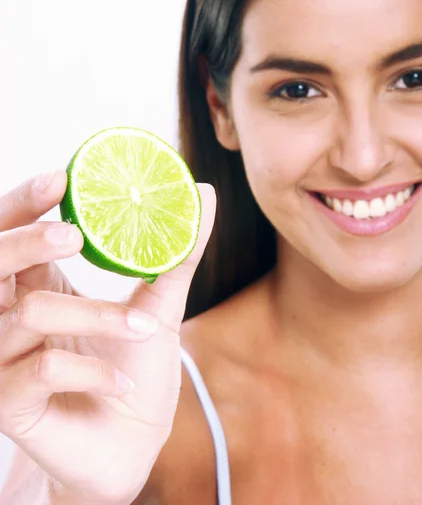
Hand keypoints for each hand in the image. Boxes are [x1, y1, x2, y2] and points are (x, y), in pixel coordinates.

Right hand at [0, 171, 215, 504]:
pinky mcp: (8, 402)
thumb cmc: (137, 368)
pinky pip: (41, 370)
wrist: (133, 441)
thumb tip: (203, 193)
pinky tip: (121, 382)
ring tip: (145, 328)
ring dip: (98, 317)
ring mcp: (3, 359)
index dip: (25, 204)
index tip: (61, 178)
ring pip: (32, 314)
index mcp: (37, 286)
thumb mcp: (159, 306)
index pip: (12, 233)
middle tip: (73, 234)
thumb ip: (177, 252)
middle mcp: (9, 317)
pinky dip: (91, 370)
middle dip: (28, 241)